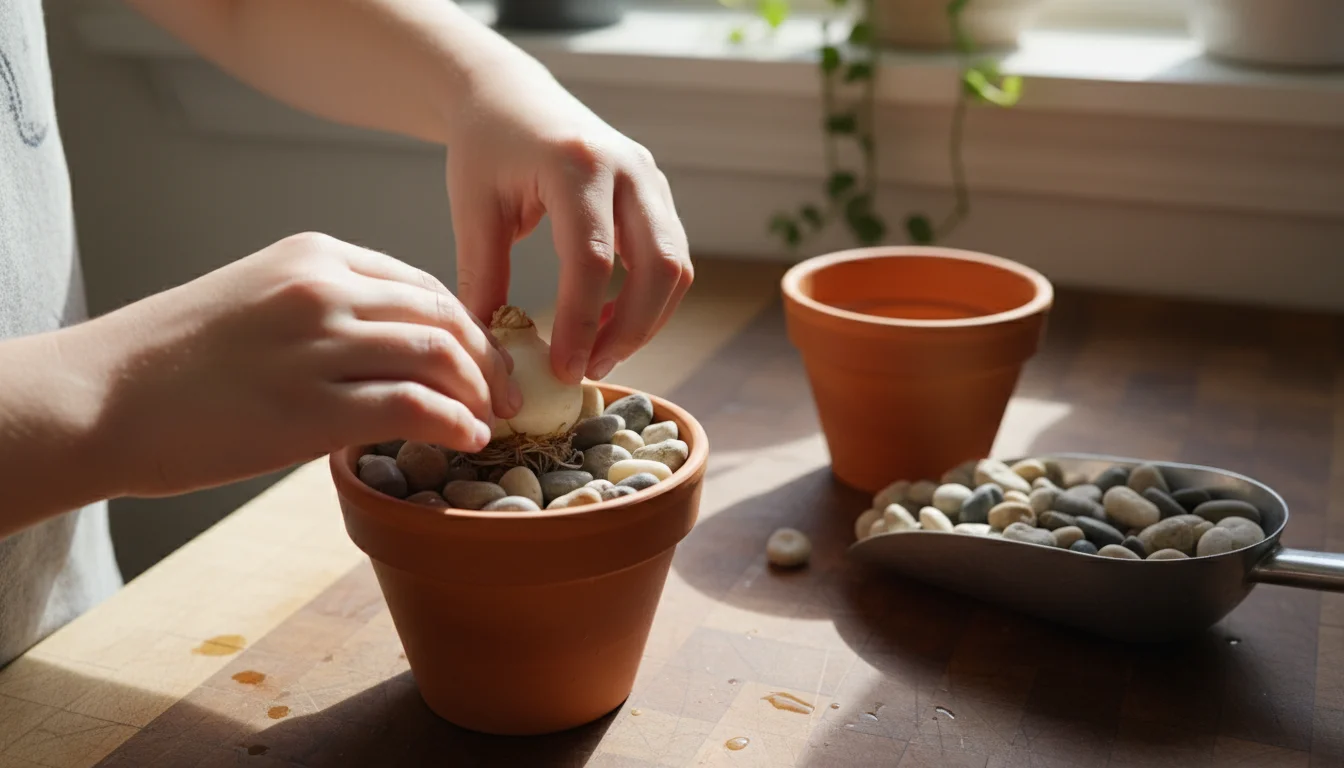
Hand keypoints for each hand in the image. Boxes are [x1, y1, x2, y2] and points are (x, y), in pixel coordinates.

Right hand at [69, 232, 517, 497]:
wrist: (99, 398)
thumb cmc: (173, 362)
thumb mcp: (256, 302)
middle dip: (486, 358)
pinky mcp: (312, 406)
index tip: (484, 359)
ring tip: (491, 421)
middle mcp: (323, 290)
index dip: (467, 325)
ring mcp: (318, 345)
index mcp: (314, 257)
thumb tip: (392, 354)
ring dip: (478, 393)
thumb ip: (325, 314)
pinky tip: (466, 440)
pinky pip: (414, 407)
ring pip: (437, 355)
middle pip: (441, 315)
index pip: (421, 284)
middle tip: (506, 395)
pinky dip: (453, 423)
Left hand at [446, 57, 692, 383]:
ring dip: (645, 320)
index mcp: (577, 167)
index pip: (592, 261)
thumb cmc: (486, 147)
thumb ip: (483, 277)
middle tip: (591, 370)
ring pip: (676, 266)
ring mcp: (650, 179)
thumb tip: (491, 351)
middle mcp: (628, 169)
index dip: (582, 323)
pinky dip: (647, 298)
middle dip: (631, 330)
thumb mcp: (474, 210)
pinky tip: (606, 320)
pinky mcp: (656, 194)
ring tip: (599, 354)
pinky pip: (670, 257)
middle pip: (659, 266)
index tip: (565, 369)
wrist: (510, 94)